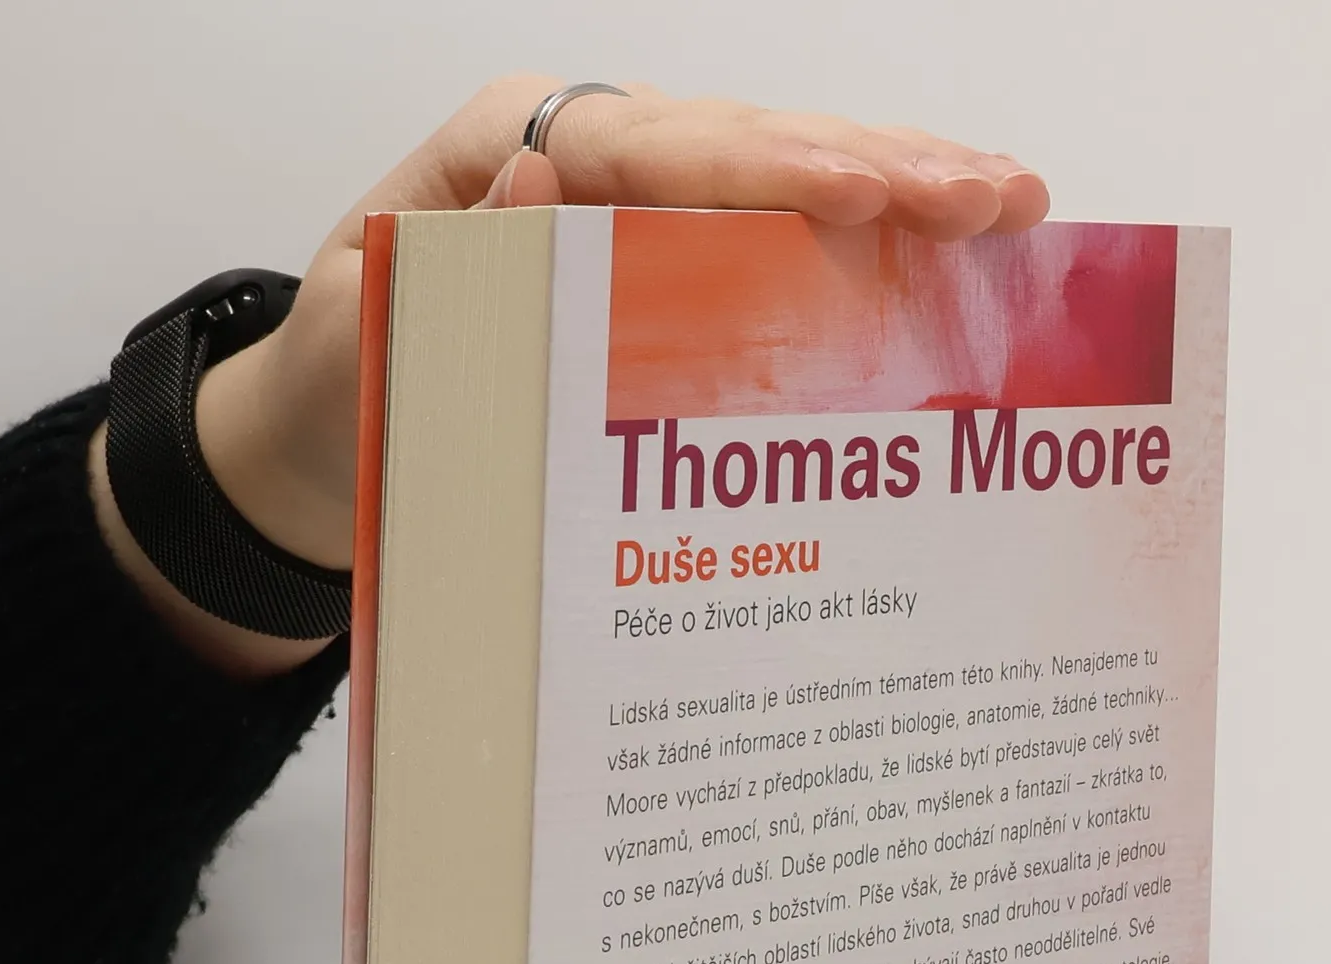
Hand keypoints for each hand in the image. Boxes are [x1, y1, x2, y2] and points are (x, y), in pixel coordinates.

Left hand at [91, 76, 1049, 676]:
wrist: (321, 450)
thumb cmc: (339, 394)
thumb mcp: (363, 335)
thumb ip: (440, 268)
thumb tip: (547, 183)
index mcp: (506, 154)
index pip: (650, 147)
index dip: (762, 168)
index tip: (861, 191)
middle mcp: (584, 163)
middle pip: (745, 146)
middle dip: (876, 167)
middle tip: (994, 193)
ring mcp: (634, 213)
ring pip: (778, 185)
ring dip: (898, 193)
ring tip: (1009, 206)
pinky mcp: (663, 270)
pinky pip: (771, 246)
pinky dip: (863, 250)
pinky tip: (947, 256)